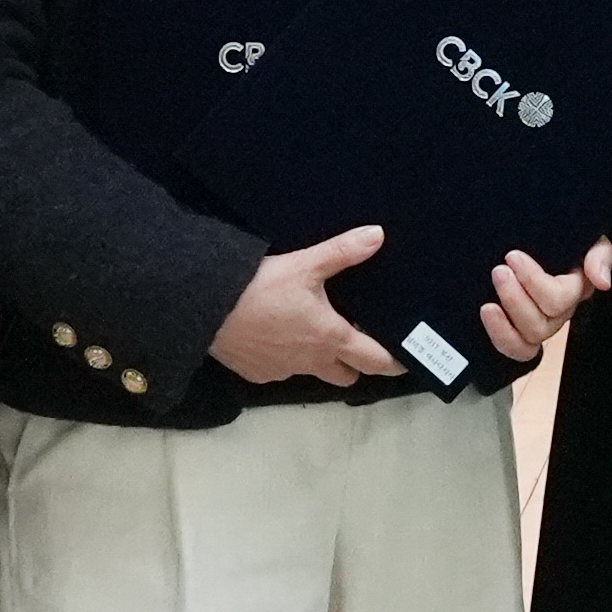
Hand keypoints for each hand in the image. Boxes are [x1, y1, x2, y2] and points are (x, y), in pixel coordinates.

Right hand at [216, 228, 401, 390]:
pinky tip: (274, 334)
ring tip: (310, 331)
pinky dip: (284, 358)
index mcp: (330, 336)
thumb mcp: (304, 264)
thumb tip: (378, 235)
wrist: (205, 309)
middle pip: (346, 376)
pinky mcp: (256, 374)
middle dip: (355, 363)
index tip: (406, 360)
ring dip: (317, 358)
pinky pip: (280, 371)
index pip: (375, 360)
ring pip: (312, 372)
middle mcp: (311, 361)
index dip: (394, 362)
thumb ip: (342, 251)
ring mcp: (282, 371)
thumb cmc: (259, 288)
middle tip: (355, 340)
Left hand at [481, 241, 610, 365]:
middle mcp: (560, 312)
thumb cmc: (556, 239)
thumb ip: (599, 254)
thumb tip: (602, 282)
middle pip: (544, 322)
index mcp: (577, 288)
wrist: (526, 243)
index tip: (512, 256)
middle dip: (515, 297)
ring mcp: (541, 326)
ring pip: (532, 336)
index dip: (535, 282)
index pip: (562, 297)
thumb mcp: (585, 238)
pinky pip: (518, 351)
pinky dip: (501, 335)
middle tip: (498, 271)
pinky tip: (488, 311)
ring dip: (507, 317)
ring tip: (490, 294)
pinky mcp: (520, 336)